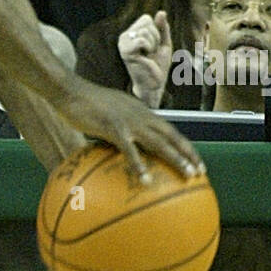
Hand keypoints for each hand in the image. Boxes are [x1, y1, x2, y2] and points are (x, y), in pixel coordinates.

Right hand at [60, 75, 202, 181]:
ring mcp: (129, 122)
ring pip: (159, 142)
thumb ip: (119, 127)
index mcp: (141, 113)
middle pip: (171, 136)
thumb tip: (121, 145)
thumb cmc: (84, 104)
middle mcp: (141, 116)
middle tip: (200, 172)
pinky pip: (130, 150)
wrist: (70, 91)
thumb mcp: (109, 113)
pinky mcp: (114, 128)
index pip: (169, 130)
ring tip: (188, 175)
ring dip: (176, 159)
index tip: (194, 160)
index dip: (183, 145)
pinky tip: (145, 178)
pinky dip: (139, 164)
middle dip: (188, 154)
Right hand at [117, 11, 172, 108]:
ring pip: (145, 32)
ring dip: (153, 45)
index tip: (153, 46)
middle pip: (146, 23)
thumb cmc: (158, 64)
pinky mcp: (125, 52)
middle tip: (151, 52)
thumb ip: (162, 27)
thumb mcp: (163, 42)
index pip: (146, 19)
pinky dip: (148, 48)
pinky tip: (144, 57)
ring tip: (147, 56)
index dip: (156, 31)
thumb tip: (161, 12)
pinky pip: (142, 40)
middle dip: (155, 37)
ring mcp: (123, 44)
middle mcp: (124, 37)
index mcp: (132, 33)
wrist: (154, 83)